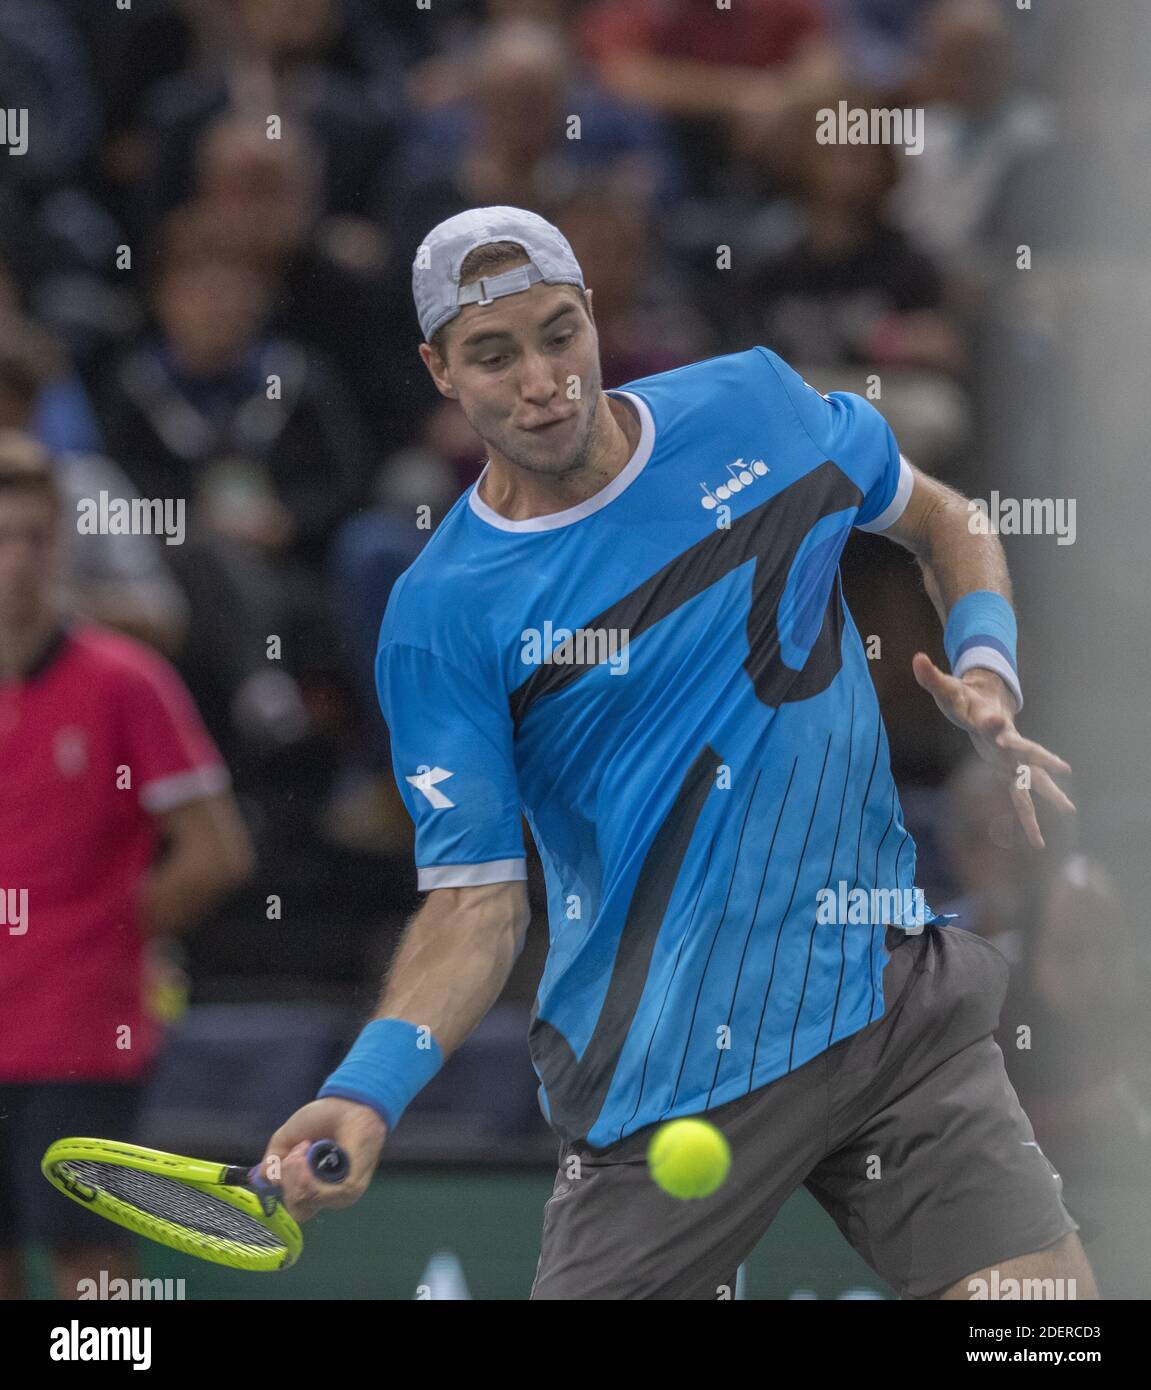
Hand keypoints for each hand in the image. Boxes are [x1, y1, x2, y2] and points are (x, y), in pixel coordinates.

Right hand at [258, 1098, 387, 1222]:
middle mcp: (329, 1194)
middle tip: (295, 1154)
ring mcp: (340, 1193)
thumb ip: (271, 1163)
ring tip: (304, 1148)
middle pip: (297, 1210)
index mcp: (316, 1187)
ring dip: (294, 1173)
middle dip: (286, 1180)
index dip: (283, 1187)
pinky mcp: (351, 1187)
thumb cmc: (321, 1120)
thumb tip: (266, 1182)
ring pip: (304, 1202)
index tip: (285, 1159)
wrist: (346, 1103)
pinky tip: (308, 1156)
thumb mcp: (286, 1141)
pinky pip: (319, 1195)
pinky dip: (306, 1176)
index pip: (295, 1207)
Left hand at [912, 652, 1075, 848]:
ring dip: (1049, 795)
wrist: (986, 702)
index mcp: (989, 720)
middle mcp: (1006, 740)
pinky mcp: (1008, 770)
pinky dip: (1028, 817)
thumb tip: (915, 658)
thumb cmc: (962, 697)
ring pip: (1033, 777)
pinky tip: (1038, 840)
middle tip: (1063, 767)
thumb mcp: (945, 688)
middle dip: (1042, 759)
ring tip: (1069, 811)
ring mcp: (1011, 757)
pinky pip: (1020, 796)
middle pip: (1027, 750)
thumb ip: (930, 675)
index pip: (992, 722)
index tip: (997, 722)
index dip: (993, 723)